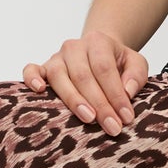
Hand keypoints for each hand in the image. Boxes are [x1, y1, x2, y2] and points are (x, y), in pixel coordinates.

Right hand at [22, 31, 148, 136]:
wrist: (98, 52)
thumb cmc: (118, 63)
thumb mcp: (136, 64)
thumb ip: (136, 75)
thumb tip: (127, 92)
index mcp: (98, 41)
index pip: (105, 69)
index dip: (116, 94)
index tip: (126, 117)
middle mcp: (74, 47)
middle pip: (83, 75)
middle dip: (99, 104)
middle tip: (111, 126)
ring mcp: (56, 57)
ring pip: (59, 77)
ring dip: (73, 100)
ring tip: (88, 118)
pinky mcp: (43, 68)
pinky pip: (31, 70)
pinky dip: (31, 78)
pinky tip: (39, 91)